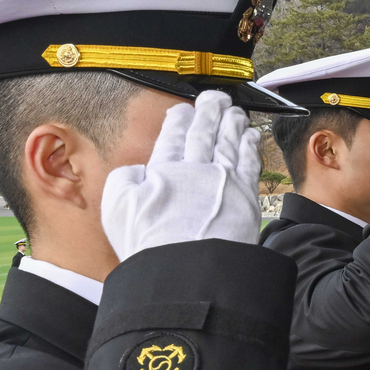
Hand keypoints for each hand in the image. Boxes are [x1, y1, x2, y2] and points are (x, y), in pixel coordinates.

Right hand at [102, 90, 260, 259]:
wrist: (191, 271)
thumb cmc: (151, 247)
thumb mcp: (118, 210)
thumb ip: (125, 181)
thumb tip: (138, 170)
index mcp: (163, 170)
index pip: (173, 137)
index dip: (179, 120)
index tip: (183, 109)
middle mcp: (196, 169)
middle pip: (204, 133)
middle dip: (210, 112)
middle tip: (216, 97)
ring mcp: (224, 180)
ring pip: (230, 143)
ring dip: (232, 124)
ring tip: (235, 111)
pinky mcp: (247, 195)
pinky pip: (249, 161)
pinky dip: (250, 145)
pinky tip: (251, 136)